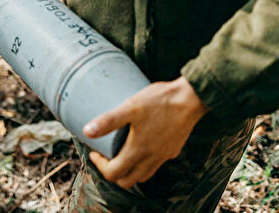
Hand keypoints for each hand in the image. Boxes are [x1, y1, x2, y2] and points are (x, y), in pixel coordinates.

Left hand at [83, 76, 207, 189]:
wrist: (191, 98)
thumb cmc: (160, 101)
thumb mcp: (130, 107)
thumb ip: (108, 120)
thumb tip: (87, 131)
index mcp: (138, 151)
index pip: (113, 173)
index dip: (100, 166)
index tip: (95, 152)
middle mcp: (152, 158)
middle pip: (128, 180)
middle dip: (113, 173)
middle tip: (106, 156)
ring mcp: (164, 156)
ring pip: (143, 175)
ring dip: (130, 171)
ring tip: (122, 154)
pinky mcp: (173, 150)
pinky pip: (156, 164)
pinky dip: (145, 163)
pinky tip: (143, 145)